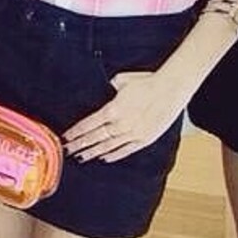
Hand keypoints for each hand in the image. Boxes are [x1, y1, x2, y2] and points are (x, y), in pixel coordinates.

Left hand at [63, 71, 185, 162]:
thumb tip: (105, 91)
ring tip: (81, 157)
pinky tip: (104, 158)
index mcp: (112, 110)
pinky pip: (125, 150)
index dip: (75, 133)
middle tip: (67, 151)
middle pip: (94, 138)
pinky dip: (113, 155)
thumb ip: (109, 89)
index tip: (66, 138)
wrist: (171, 88)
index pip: (88, 125)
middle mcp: (120, 125)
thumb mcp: (121, 80)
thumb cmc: (148, 82)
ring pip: (107, 147)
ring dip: (93, 153)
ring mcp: (132, 134)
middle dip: (79, 145)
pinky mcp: (144, 139)